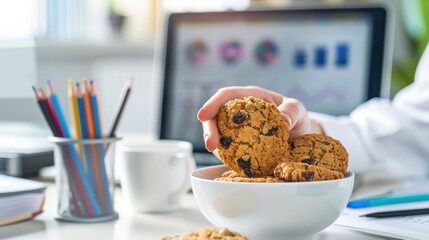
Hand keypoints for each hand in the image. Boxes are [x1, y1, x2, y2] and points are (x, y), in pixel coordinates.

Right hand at [197, 86, 323, 151]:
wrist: (301, 134)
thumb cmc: (295, 116)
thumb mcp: (298, 109)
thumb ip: (291, 111)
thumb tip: (283, 119)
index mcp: (250, 97)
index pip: (226, 96)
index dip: (212, 104)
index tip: (202, 116)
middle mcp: (239, 112)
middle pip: (216, 117)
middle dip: (209, 130)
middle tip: (211, 145)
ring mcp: (237, 129)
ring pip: (218, 134)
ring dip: (215, 145)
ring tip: (221, 157)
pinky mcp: (239, 144)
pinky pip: (228, 149)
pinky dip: (226, 156)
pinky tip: (231, 163)